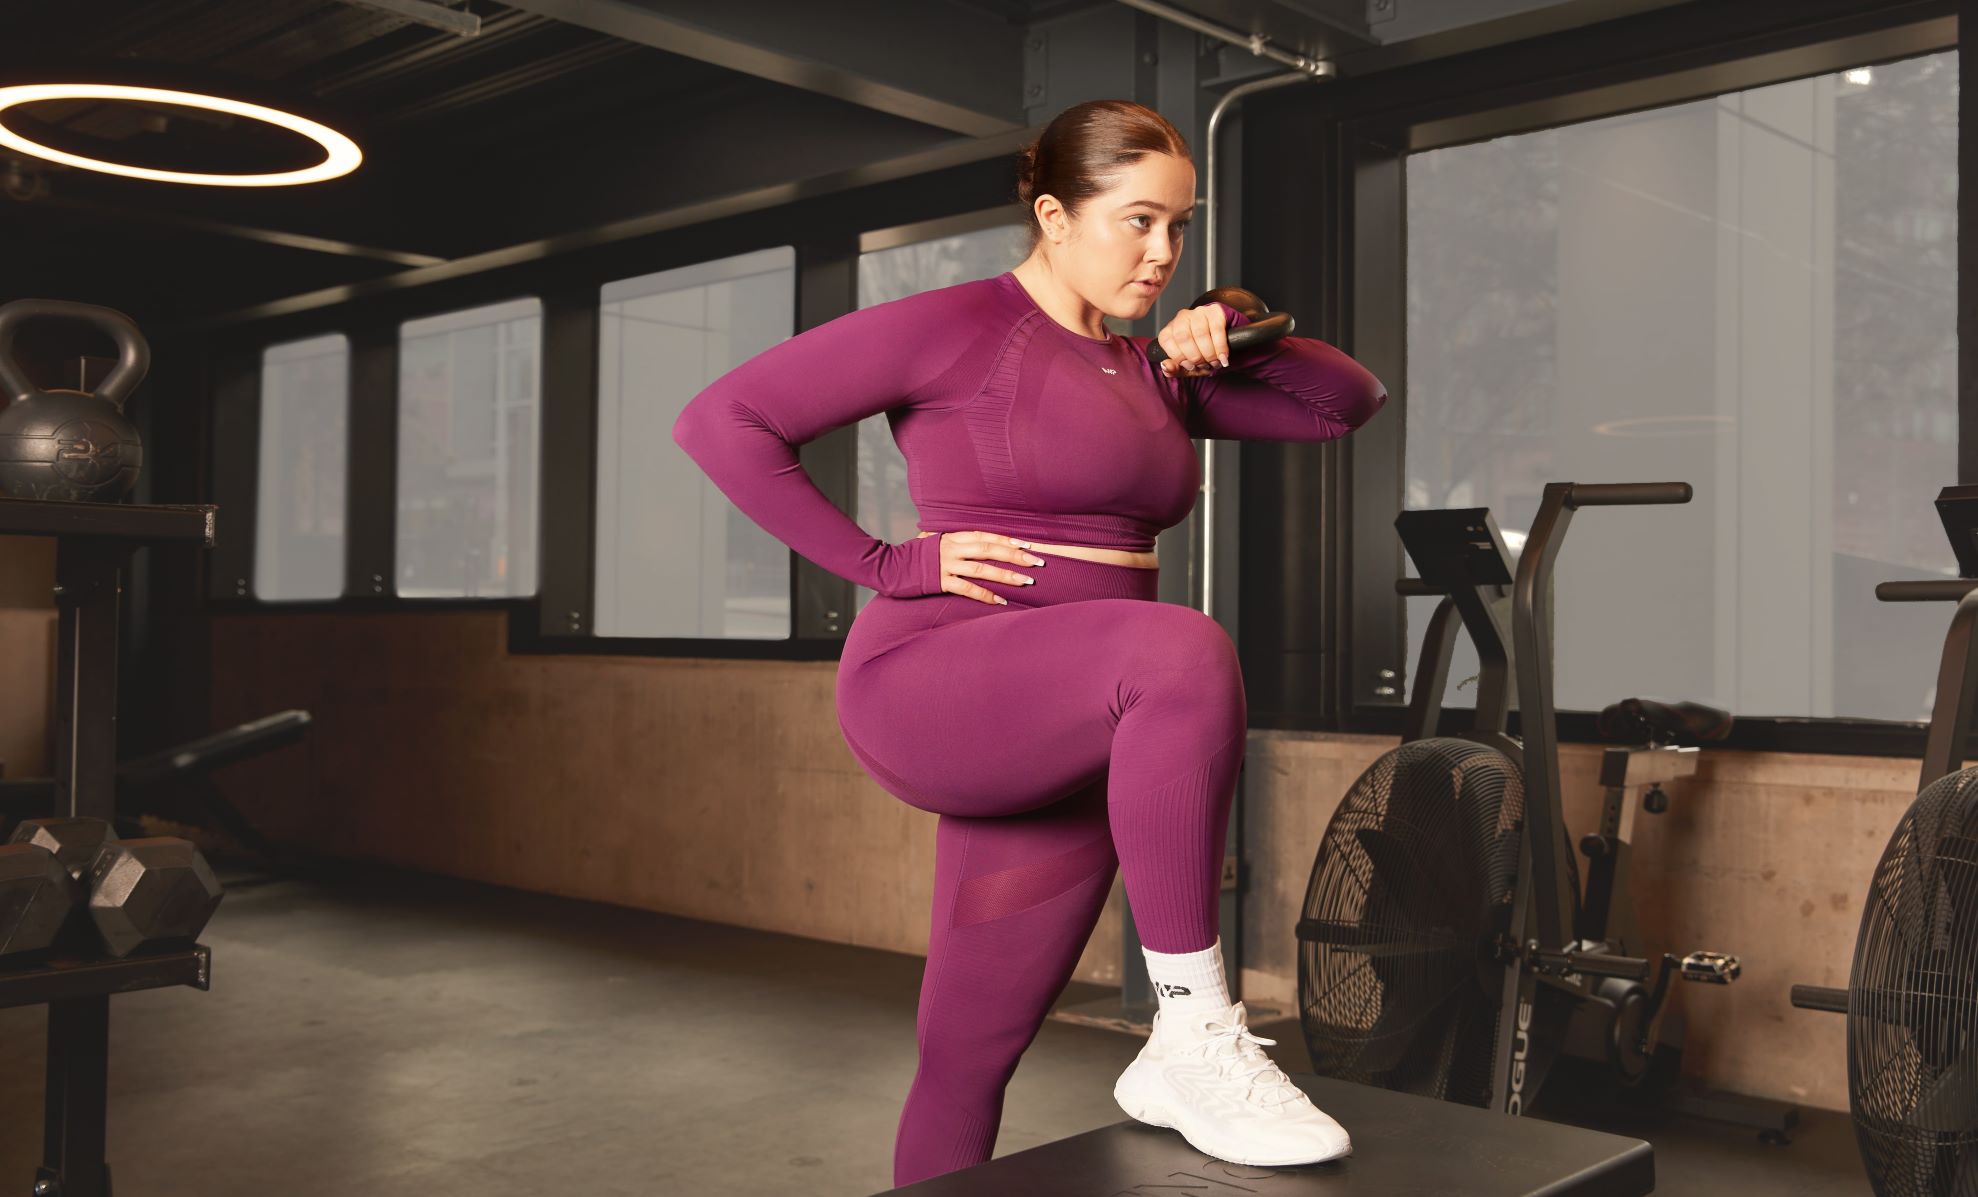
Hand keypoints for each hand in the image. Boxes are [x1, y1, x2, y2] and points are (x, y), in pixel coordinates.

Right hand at [916, 530, 1044, 604]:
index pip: (986, 535)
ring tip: (1026, 582)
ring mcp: (947, 565)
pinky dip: (985, 595)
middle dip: (1015, 555)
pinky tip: (1001, 601)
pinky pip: (968, 589)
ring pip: (983, 569)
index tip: (1028, 544)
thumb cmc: (913, 554)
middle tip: (1037, 562)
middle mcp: (952, 548)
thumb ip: (952, 539)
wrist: (889, 566)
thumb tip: (970, 538)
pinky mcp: (941, 581)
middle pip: (990, 549)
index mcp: (953, 536)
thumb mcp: (933, 540)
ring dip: (1006, 575)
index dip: (1007, 539)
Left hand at [1156, 304, 1230, 378]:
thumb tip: (1166, 366)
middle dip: (1195, 357)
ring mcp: (1198, 312)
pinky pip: (1217, 329)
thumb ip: (1173, 369)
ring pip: (1200, 333)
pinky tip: (1222, 357)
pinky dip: (1220, 347)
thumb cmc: (1201, 354)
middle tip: (1204, 365)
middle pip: (1183, 337)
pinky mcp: (1215, 311)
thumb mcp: (1186, 366)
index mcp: (1170, 330)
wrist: (1222, 342)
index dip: (1179, 357)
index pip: (1166, 340)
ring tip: (1214, 363)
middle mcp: (1182, 318)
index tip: (1191, 366)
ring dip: (1209, 353)